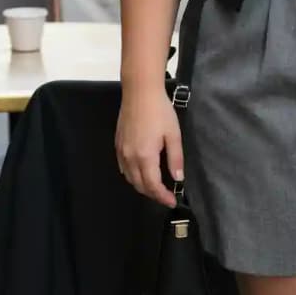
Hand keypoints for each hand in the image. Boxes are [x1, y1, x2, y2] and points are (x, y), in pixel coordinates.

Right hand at [115, 86, 183, 207]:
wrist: (140, 92)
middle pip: (139, 185)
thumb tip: (178, 178)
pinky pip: (123, 168)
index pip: (153, 185)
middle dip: (153, 195)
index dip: (163, 197)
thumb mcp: (173, 135)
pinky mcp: (118, 144)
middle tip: (166, 196)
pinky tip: (141, 173)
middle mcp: (130, 157)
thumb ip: (175, 159)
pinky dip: (132, 176)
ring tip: (156, 187)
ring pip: (130, 178)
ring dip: (142, 186)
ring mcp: (121, 151)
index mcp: (145, 156)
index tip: (172, 201)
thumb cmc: (160, 111)